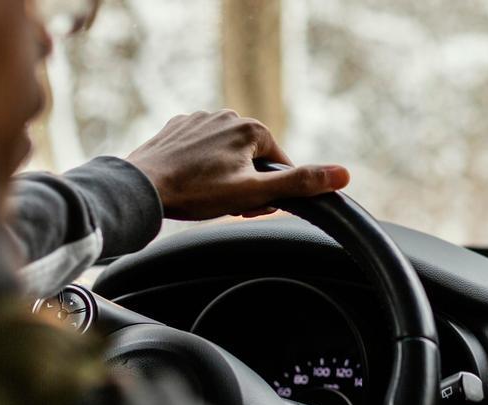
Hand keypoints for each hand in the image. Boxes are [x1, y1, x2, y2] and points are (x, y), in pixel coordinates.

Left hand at [126, 111, 350, 220]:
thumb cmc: (197, 191)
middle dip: (248, 184)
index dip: (271, 192)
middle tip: (228, 204)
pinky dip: (201, 167)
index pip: (280, 165)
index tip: (253, 206)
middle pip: (254, 160)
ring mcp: (199, 119)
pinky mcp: (177, 128)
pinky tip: (189, 183)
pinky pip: (202, 150)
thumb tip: (344, 174)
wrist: (143, 186)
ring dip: (226, 177)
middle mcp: (227, 115)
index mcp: (251, 128)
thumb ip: (299, 183)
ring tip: (206, 196)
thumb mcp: (255, 193)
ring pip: (228, 155)